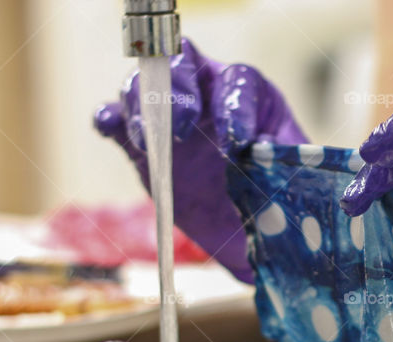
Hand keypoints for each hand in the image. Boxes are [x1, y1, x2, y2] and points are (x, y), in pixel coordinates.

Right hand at [95, 38, 306, 282]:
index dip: (235, 105)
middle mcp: (205, 94)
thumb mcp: (285, 177)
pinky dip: (108, 118)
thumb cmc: (270, 194)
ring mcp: (168, 115)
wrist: (244, 230)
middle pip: (183, 60)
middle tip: (183, 127)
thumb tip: (261, 146)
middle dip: (179, 87)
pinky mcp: (139, 143)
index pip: (238, 80)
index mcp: (247, 95)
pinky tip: (110, 128)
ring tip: (148, 142)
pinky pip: (113, 118)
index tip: (237, 141)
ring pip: (142, 84)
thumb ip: (280, 159)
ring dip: (141, 106)